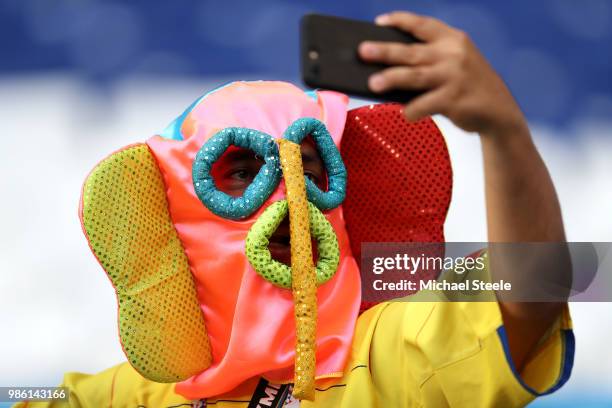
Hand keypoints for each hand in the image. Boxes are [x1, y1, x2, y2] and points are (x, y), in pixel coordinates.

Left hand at [359, 11, 526, 136]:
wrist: (499, 110)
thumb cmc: (468, 84)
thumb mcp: (457, 61)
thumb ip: (431, 58)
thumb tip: (390, 66)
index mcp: (453, 39)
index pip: (422, 25)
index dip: (399, 21)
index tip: (378, 22)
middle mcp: (453, 55)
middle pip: (411, 52)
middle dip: (385, 51)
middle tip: (363, 51)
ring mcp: (454, 77)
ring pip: (414, 76)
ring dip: (391, 79)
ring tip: (373, 83)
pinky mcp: (454, 99)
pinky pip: (424, 104)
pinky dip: (412, 110)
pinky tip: (406, 113)